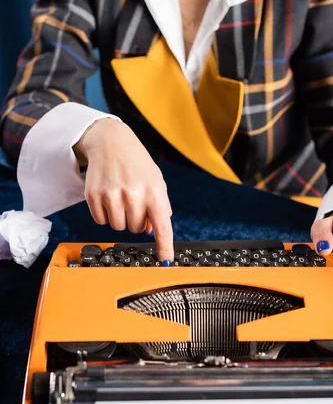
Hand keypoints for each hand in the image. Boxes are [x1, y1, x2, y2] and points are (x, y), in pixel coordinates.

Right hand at [74, 118, 173, 262]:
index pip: (162, 226)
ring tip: (120, 199)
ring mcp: (112, 196)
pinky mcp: (93, 196)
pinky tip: (108, 197)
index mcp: (154, 192)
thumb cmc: (137, 164)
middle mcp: (133, 194)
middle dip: (135, 220)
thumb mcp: (156, 182)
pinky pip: (101, 221)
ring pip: (117, 227)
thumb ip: (159, 207)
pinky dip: (104, 214)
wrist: (111, 142)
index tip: (166, 261)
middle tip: (133, 201)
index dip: (165, 246)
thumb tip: (152, 232)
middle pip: (136, 229)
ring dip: (120, 218)